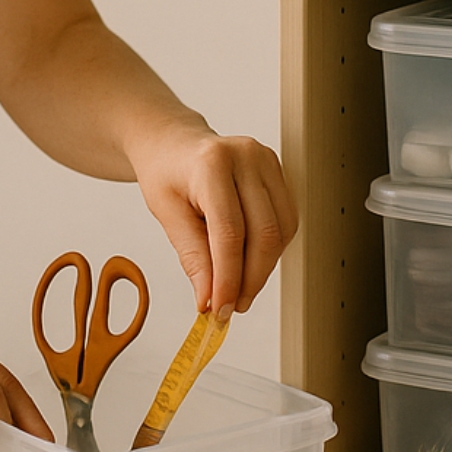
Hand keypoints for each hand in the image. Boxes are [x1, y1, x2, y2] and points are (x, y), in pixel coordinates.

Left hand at [133, 120, 297, 320]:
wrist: (173, 144)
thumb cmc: (165, 173)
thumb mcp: (166, 214)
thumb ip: (192, 256)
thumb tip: (210, 298)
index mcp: (211, 164)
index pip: (229, 232)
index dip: (229, 277)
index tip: (220, 307)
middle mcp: (246, 157)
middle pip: (263, 233)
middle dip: (250, 279)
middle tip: (232, 307)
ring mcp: (267, 161)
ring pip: (280, 231)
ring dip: (263, 269)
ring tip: (240, 289)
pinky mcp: (278, 171)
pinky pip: (285, 221)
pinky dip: (271, 250)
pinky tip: (251, 261)